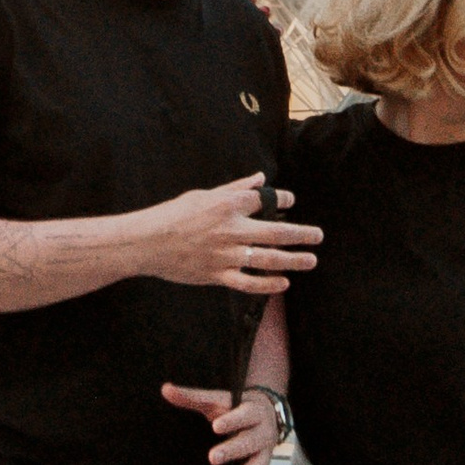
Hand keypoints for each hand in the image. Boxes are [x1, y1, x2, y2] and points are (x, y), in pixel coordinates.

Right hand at [137, 175, 320, 293]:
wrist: (146, 242)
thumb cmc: (173, 215)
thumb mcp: (204, 195)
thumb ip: (235, 188)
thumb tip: (260, 179)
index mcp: (227, 205)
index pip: (265, 200)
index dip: (283, 199)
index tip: (292, 201)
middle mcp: (231, 230)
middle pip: (275, 232)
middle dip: (301, 234)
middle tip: (318, 236)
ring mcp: (225, 255)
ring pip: (267, 259)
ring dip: (293, 260)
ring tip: (311, 260)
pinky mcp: (217, 275)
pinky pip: (248, 283)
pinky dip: (268, 285)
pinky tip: (283, 283)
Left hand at [160, 384, 282, 464]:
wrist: (266, 413)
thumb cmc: (235, 408)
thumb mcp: (217, 401)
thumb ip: (193, 397)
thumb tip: (165, 389)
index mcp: (251, 412)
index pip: (243, 415)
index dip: (231, 421)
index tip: (215, 427)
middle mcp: (262, 432)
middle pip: (250, 441)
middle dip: (232, 450)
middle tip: (213, 458)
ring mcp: (264, 451)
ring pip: (260, 463)